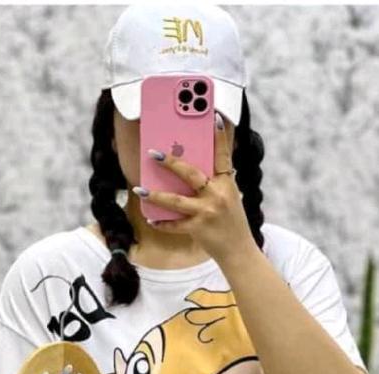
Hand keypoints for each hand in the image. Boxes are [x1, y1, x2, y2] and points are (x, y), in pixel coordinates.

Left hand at [133, 111, 253, 263]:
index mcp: (227, 184)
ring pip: (176, 201)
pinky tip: (151, 218)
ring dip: (156, 195)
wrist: (239, 251)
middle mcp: (218, 196)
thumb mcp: (230, 198)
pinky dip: (162, 222)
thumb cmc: (232, 223)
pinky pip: (175, 224)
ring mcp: (207, 212)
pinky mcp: (198, 229)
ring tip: (140, 189)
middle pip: (191, 174)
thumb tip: (190, 171)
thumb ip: (215, 184)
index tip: (214, 118)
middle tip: (154, 154)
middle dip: (171, 163)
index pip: (223, 156)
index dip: (219, 137)